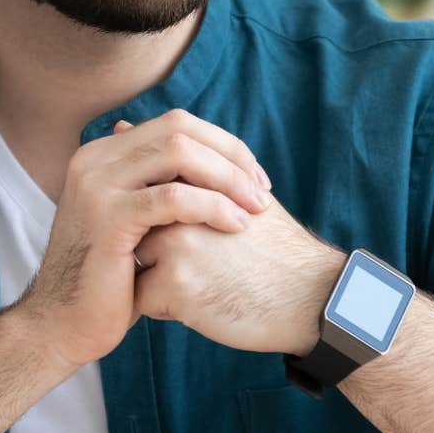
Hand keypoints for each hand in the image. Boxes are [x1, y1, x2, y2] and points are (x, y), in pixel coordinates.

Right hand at [18, 110, 271, 368]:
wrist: (64, 325)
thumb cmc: (110, 281)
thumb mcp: (138, 222)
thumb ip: (163, 187)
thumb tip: (208, 162)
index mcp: (103, 154)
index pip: (176, 124)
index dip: (223, 145)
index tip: (254, 178)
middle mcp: (95, 160)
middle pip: (180, 129)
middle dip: (231, 156)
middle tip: (262, 190)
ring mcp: (97, 185)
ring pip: (178, 153)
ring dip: (227, 177)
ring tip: (256, 207)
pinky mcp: (106, 218)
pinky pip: (172, 197)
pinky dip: (212, 206)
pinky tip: (236, 226)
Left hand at [131, 184, 346, 355]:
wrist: (310, 295)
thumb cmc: (269, 247)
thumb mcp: (233, 193)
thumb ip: (176, 165)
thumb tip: (123, 125)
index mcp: (193, 178)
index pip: (145, 200)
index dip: (164, 224)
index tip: (194, 239)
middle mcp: (179, 203)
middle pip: (133, 233)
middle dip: (154, 252)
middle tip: (205, 262)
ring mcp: (174, 242)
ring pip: (131, 267)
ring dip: (158, 278)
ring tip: (208, 280)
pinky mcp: (174, 283)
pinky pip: (141, 300)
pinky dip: (166, 307)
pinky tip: (206, 302)